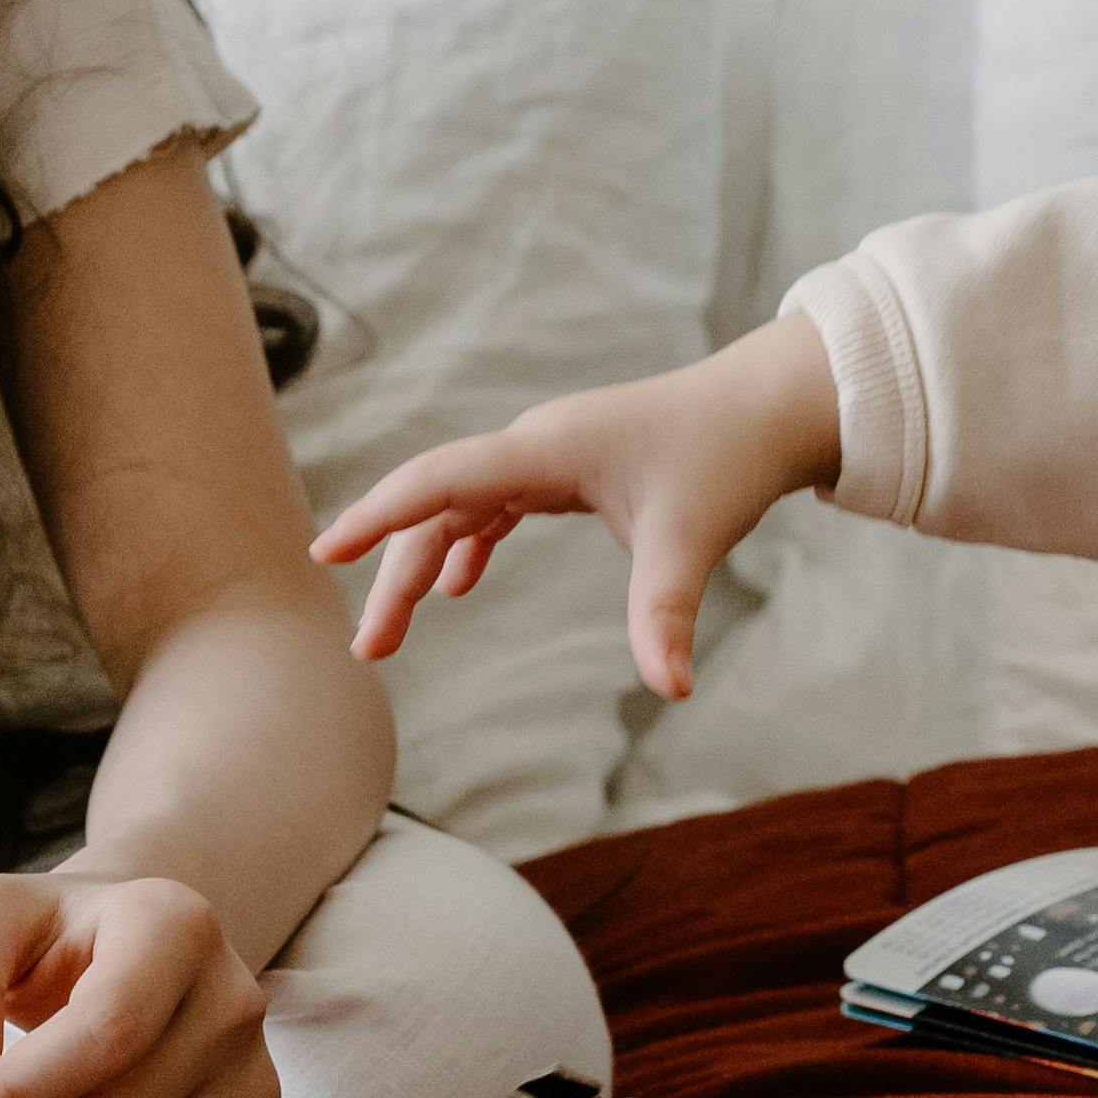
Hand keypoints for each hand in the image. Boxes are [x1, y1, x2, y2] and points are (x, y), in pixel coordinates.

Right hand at [308, 318, 842, 700]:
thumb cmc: (727, 459)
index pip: (438, 480)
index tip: (328, 554)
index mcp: (545, 449)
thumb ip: (667, 615)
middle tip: (367, 651)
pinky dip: (467, 544)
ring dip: (421, 566)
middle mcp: (534, 445)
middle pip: (437, 507)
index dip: (379, 516)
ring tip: (391, 635)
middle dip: (394, 575)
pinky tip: (455, 587)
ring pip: (459, 510)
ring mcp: (547, 454)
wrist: (769, 408)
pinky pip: (493, 505)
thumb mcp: (692, 540)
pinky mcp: (566, 469)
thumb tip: (672, 689)